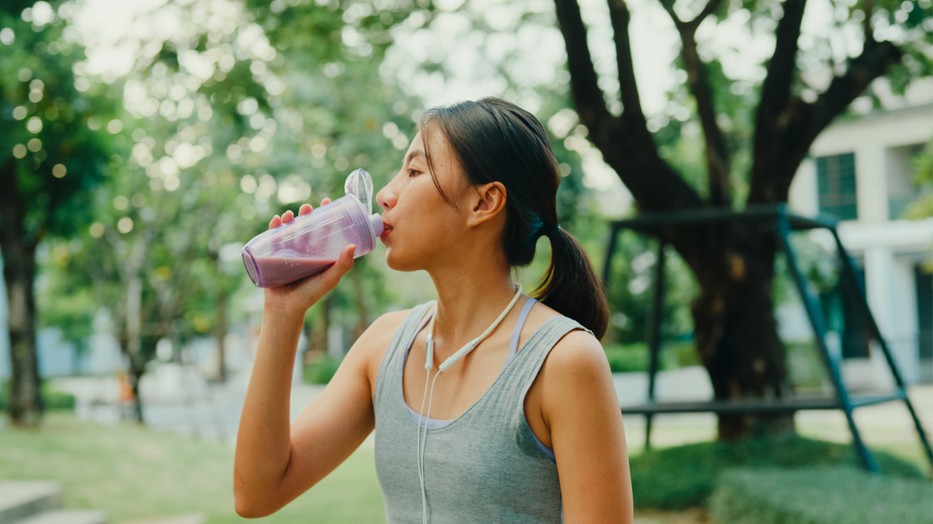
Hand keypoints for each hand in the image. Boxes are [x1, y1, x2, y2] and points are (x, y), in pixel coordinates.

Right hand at [262, 200, 355, 315]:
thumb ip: (342, 265)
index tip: (328, 201)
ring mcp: (287, 251)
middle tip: (308, 208)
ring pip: (288, 229)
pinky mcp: (273, 255)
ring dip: (288, 218)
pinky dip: (273, 227)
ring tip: (290, 215)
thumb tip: (352, 245)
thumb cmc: (310, 295)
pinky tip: (276, 221)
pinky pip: (272, 238)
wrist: (286, 308)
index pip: (323, 228)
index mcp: (318, 252)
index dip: (326, 214)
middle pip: (305, 225)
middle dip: (306, 214)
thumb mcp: (329, 279)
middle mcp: (303, 249)